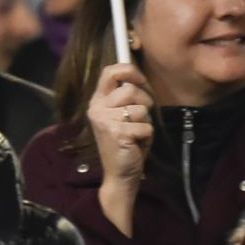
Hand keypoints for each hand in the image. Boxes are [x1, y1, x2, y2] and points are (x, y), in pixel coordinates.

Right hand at [86, 63, 155, 234]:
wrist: (119, 174)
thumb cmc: (125, 143)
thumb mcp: (123, 115)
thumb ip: (127, 98)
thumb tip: (139, 78)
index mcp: (98, 101)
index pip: (110, 72)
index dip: (128, 70)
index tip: (140, 79)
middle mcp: (97, 108)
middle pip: (130, 90)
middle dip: (144, 103)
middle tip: (139, 119)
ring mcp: (105, 121)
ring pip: (141, 109)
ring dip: (145, 122)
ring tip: (136, 134)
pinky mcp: (117, 133)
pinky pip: (146, 126)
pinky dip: (147, 136)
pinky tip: (136, 144)